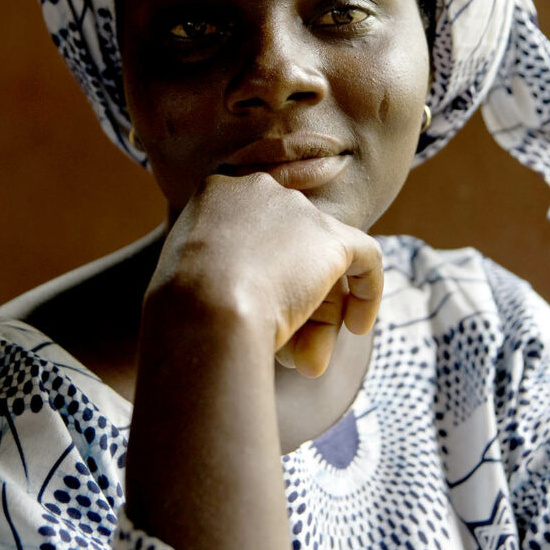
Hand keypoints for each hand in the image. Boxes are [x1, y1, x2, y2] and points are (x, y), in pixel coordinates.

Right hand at [146, 172, 382, 376]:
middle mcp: (260, 189)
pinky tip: (358, 326)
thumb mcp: (183, 276)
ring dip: (318, 312)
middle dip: (290, 295)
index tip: (259, 300)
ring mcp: (297, 210)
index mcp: (218, 191)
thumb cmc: (182, 309)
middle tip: (286, 347)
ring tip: (307, 360)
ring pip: (320, 260)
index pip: (255, 225)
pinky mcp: (331, 237)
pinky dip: (368, 291)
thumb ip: (213, 269)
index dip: (262, 266)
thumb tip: (244, 294)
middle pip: (290, 244)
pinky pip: (366, 256)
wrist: (206, 309)